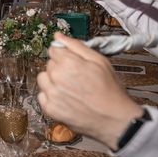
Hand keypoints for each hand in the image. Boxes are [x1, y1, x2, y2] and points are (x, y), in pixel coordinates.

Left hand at [37, 32, 142, 149]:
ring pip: (43, 78)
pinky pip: (42, 96)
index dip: (64, 55)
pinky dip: (50, 97)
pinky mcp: (50, 109)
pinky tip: (65, 99)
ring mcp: (51, 94)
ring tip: (70, 88)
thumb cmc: (110, 90)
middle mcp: (56, 77)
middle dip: (60, 67)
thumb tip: (58, 35)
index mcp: (68, 62)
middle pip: (49, 64)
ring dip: (52, 81)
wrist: (116, 121)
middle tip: (76, 77)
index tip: (73, 62)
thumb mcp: (100, 61)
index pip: (53, 50)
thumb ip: (76, 46)